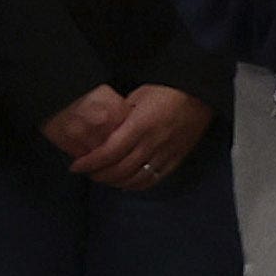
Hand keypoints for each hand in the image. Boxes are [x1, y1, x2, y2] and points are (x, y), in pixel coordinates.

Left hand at [48, 82, 212, 189]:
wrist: (200, 92)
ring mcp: (167, 153)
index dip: (89, 163)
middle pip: (120, 169)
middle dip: (98, 175)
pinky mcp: (177, 158)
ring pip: (136, 178)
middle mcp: (153, 143)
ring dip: (116, 182)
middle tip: (86, 172)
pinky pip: (155, 178)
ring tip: (104, 178)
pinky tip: (126, 183)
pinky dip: (137, 185)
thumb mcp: (136, 96)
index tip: (75, 166)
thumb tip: (102, 130)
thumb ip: (119, 115)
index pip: (109, 152)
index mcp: (140, 125)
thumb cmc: (166, 89)